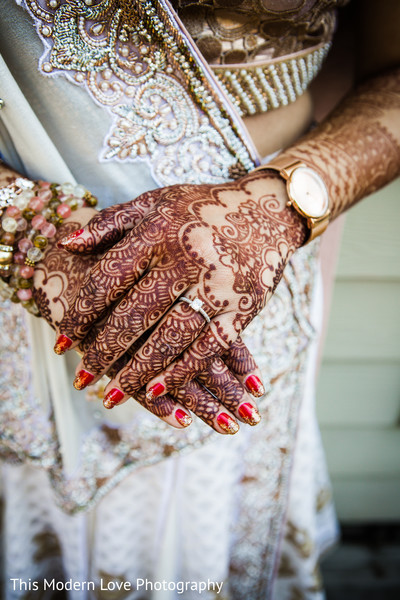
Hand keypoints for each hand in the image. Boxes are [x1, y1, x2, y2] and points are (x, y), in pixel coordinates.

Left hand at [57, 170, 305, 404]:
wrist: (267, 209)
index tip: (62, 342)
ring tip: (112, 395)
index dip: (81, 314)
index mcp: (157, 232)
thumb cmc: (202, 207)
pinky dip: (182, 371)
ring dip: (138, 372)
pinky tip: (157, 390)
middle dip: (104, 351)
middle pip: (135, 315)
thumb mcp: (155, 201)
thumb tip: (67, 244)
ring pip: (170, 338)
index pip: (108, 280)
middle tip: (81, 379)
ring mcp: (218, 285)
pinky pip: (209, 347)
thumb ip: (110, 222)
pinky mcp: (244, 306)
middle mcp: (186, 259)